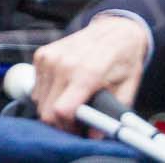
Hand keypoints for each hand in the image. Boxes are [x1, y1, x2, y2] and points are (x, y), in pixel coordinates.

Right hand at [31, 15, 148, 131]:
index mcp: (87, 73)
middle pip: (46, 110)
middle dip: (59, 122)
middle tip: (75, 120)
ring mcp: (50, 57)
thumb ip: (112, 115)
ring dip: (52, 107)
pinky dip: (47, 93)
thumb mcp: (127, 89)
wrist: (115, 29)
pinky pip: (37, 86)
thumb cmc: (123, 59)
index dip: (67, 128)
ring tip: (71, 102)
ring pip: (39, 100)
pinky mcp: (42, 54)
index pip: (61, 110)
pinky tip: (64, 87)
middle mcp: (64, 63)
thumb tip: (95, 136)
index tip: (77, 130)